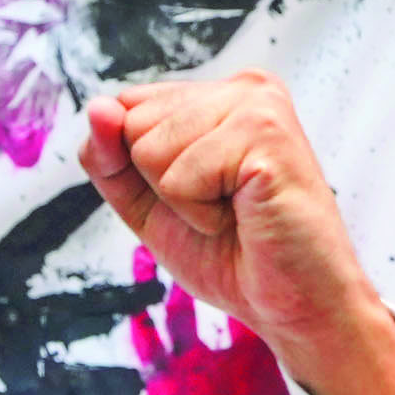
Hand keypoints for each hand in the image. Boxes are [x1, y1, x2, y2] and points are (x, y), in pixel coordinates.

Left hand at [78, 75, 394, 394]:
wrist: (295, 306)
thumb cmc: (235, 257)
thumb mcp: (148, 205)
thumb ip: (110, 157)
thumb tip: (99, 107)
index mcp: (219, 96)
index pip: (126, 109)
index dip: (143, 171)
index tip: (201, 195)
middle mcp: (242, 88)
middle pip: (131, 124)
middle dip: (161, 185)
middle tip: (223, 209)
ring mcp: (258, 106)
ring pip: (148, 148)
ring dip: (183, 203)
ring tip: (236, 213)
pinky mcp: (266, 134)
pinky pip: (179, 176)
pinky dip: (201, 214)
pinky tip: (246, 215)